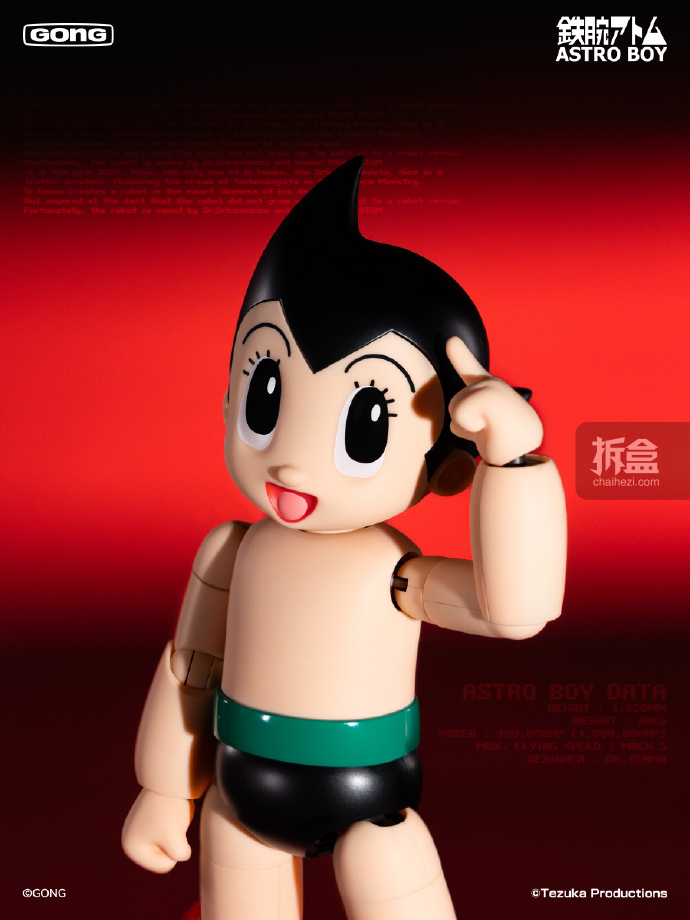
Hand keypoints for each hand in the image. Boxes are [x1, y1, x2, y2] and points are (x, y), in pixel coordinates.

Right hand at [122, 788, 193, 872]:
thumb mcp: (177, 841)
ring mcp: (140, 827)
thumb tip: (181, 849)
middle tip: (172, 820)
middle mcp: (131, 838)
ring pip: (170, 842)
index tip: (171, 828)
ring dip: (177, 831)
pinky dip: (176, 821)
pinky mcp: (150, 817)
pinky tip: (172, 809)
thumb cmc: (171, 810)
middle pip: (166, 855)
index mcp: (131, 847)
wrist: (170, 777)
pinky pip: (170, 829)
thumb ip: (179, 856)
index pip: (165, 866)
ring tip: (172, 814)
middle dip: (174, 840)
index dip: (175, 849)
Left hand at [446, 337, 542, 465]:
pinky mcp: (491, 395)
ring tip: (488, 430)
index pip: (471, 369)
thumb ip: (465, 414)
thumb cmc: (499, 442)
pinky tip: (488, 430)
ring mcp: (495, 388)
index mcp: (491, 390)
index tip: (451, 341)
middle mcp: (494, 385)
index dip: (460, 354)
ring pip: (456, 405)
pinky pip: (459, 412)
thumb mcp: (479, 426)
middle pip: (455, 402)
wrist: (518, 456)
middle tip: (485, 430)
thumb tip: (458, 402)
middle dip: (462, 421)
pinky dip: (468, 427)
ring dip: (466, 426)